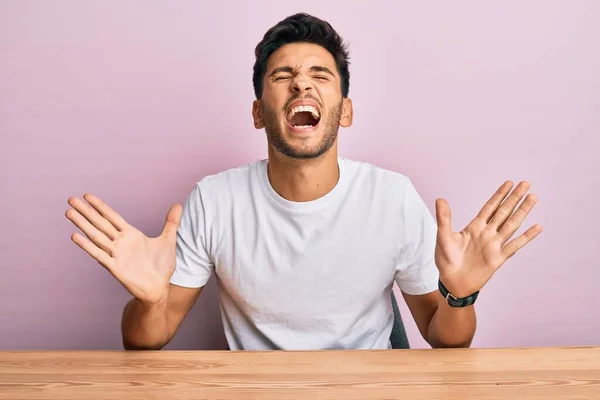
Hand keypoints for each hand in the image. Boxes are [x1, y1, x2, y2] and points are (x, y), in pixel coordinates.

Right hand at [65, 193, 181, 304]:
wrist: (160, 289)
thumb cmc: (162, 266)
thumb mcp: (168, 240)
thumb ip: (171, 222)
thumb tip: (178, 204)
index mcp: (131, 235)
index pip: (112, 217)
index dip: (100, 206)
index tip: (87, 195)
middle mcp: (121, 243)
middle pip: (100, 223)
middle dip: (86, 211)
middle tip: (71, 198)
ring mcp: (116, 254)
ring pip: (96, 236)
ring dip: (83, 224)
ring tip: (69, 212)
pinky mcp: (115, 268)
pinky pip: (99, 255)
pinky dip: (87, 246)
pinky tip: (75, 236)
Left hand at [434, 181, 541, 297]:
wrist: (452, 281)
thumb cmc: (446, 260)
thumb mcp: (443, 236)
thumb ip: (444, 218)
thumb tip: (440, 199)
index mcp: (475, 227)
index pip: (490, 207)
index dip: (499, 195)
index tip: (509, 183)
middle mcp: (487, 233)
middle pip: (504, 212)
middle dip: (514, 198)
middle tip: (526, 184)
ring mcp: (494, 245)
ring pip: (512, 224)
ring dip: (522, 211)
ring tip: (533, 197)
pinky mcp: (498, 258)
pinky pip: (515, 245)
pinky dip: (526, 236)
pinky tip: (537, 227)